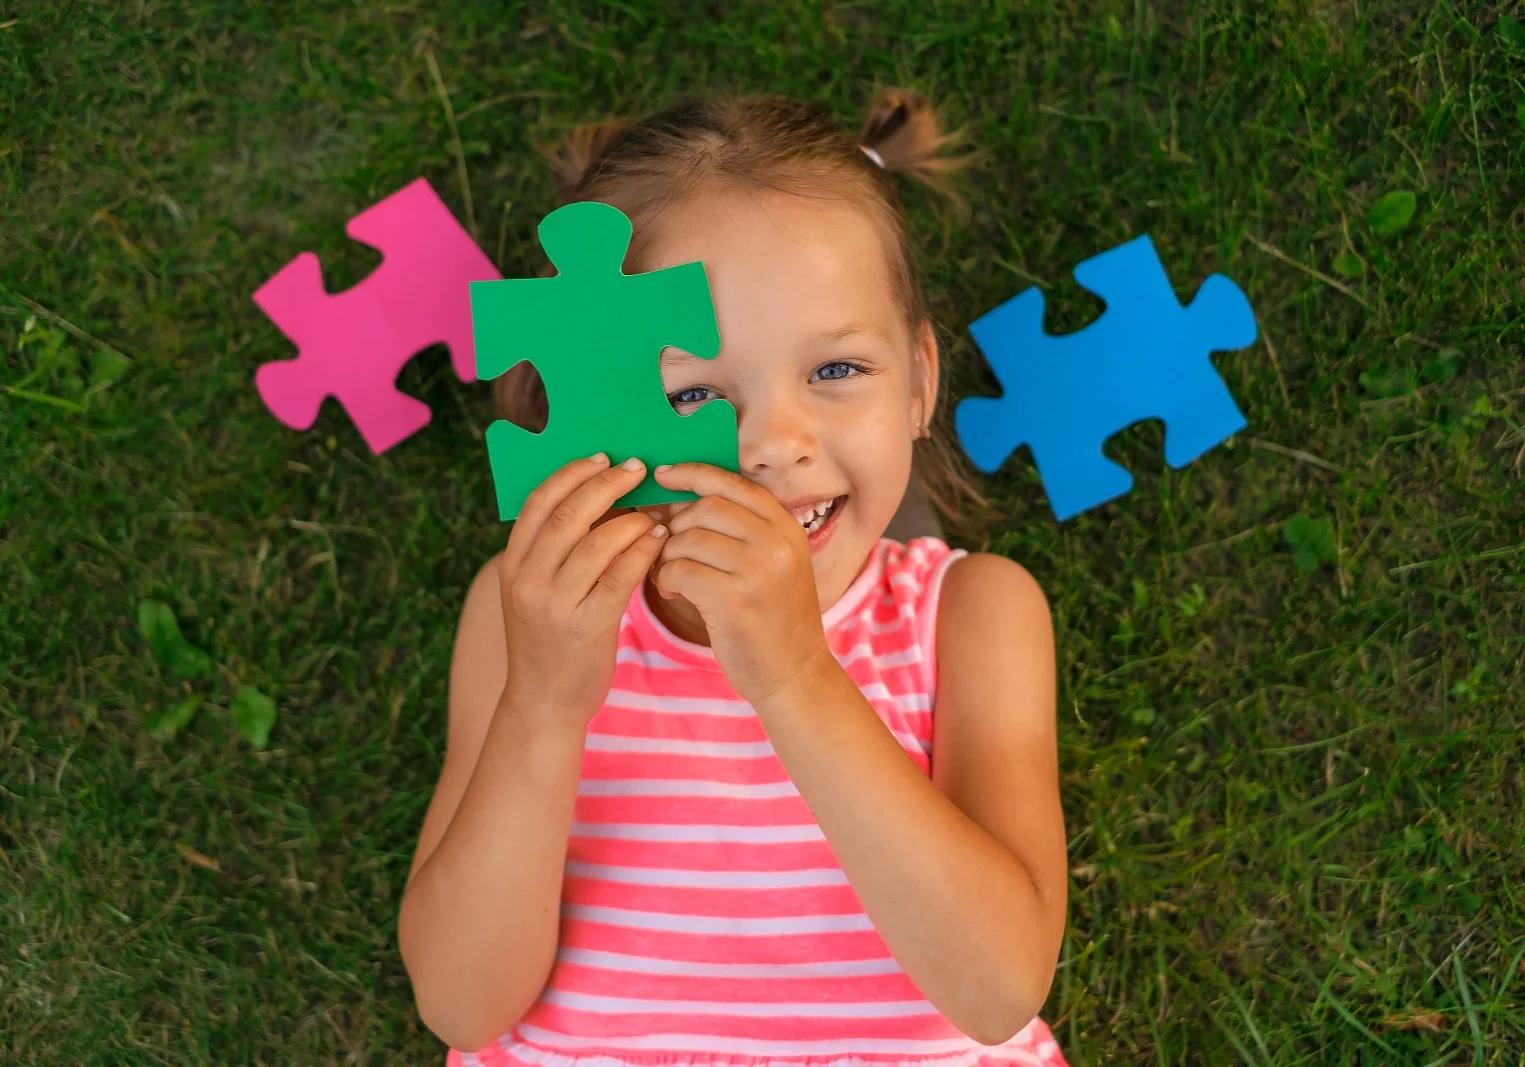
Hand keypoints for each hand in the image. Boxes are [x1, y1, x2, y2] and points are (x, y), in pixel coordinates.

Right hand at [498, 454, 667, 727]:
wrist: (544, 702)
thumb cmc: (549, 639)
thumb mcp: (536, 591)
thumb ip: (555, 550)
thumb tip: (598, 497)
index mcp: (513, 563)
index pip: (538, 501)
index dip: (572, 473)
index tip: (602, 457)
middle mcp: (528, 579)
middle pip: (567, 515)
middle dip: (606, 484)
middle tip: (637, 469)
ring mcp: (556, 603)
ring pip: (598, 542)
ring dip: (632, 519)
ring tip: (655, 511)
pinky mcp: (587, 625)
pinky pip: (620, 576)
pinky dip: (642, 551)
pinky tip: (657, 540)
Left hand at [649, 463, 834, 705]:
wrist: (795, 672)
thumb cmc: (774, 618)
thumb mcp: (775, 563)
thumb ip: (742, 530)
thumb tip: (677, 499)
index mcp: (786, 527)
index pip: (732, 483)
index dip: (692, 473)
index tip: (663, 475)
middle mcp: (776, 542)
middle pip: (705, 508)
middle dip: (675, 524)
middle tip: (666, 546)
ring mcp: (757, 570)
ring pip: (688, 538)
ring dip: (668, 555)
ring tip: (672, 575)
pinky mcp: (733, 599)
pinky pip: (680, 570)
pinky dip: (666, 578)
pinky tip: (672, 591)